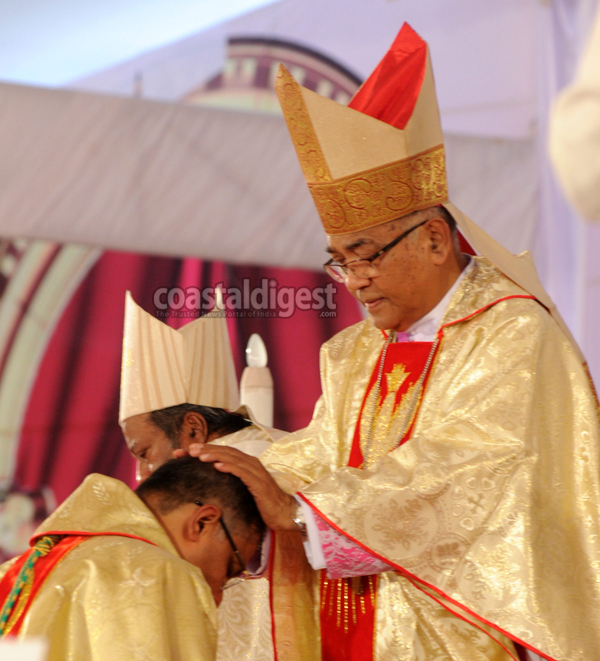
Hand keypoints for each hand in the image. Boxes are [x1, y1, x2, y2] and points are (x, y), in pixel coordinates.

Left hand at [184, 443, 298, 530]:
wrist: (284, 513)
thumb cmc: (263, 503)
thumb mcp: (244, 490)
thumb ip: (231, 482)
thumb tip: (211, 482)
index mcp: (246, 463)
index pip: (224, 452)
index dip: (206, 449)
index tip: (187, 452)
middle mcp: (251, 463)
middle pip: (226, 452)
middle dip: (207, 449)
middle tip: (189, 450)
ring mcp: (255, 472)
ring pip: (232, 459)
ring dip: (215, 455)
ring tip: (199, 455)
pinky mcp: (259, 483)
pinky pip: (242, 472)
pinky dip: (229, 467)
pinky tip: (217, 466)